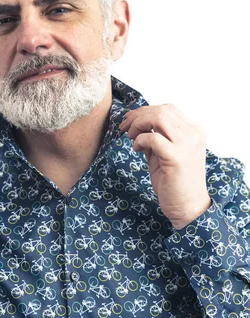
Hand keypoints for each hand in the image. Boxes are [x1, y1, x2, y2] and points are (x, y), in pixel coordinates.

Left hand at [119, 104, 211, 229]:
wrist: (188, 208)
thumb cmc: (175, 183)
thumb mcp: (165, 154)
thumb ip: (156, 138)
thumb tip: (137, 125)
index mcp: (194, 131)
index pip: (167, 109)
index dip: (145, 111)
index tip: (129, 120)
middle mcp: (193, 134)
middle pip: (162, 110)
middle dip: (138, 116)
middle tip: (124, 127)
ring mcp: (187, 144)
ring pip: (158, 118)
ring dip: (139, 124)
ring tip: (131, 137)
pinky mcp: (177, 157)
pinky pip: (153, 138)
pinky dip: (140, 140)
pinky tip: (137, 149)